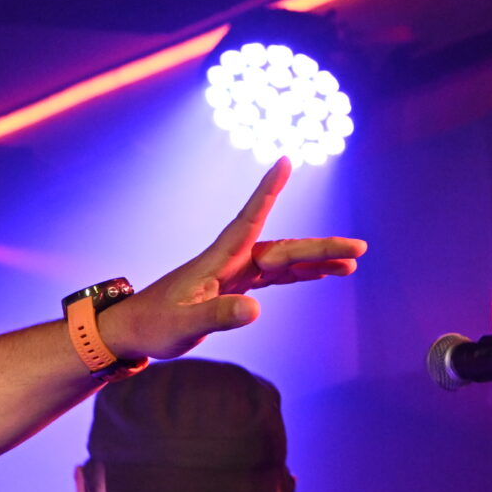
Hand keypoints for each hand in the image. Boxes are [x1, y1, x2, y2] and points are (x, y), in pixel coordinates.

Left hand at [98, 157, 364, 362]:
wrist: (131, 332)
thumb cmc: (153, 326)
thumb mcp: (185, 325)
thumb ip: (218, 316)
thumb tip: (256, 310)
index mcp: (218, 260)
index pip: (250, 218)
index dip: (268, 191)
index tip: (285, 160)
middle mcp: (230, 261)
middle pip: (283, 247)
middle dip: (321, 247)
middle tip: (360, 248)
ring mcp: (233, 273)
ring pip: (283, 261)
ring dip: (316, 261)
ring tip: (352, 265)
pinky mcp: (234, 287)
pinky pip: (274, 275)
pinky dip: (298, 274)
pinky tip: (320, 275)